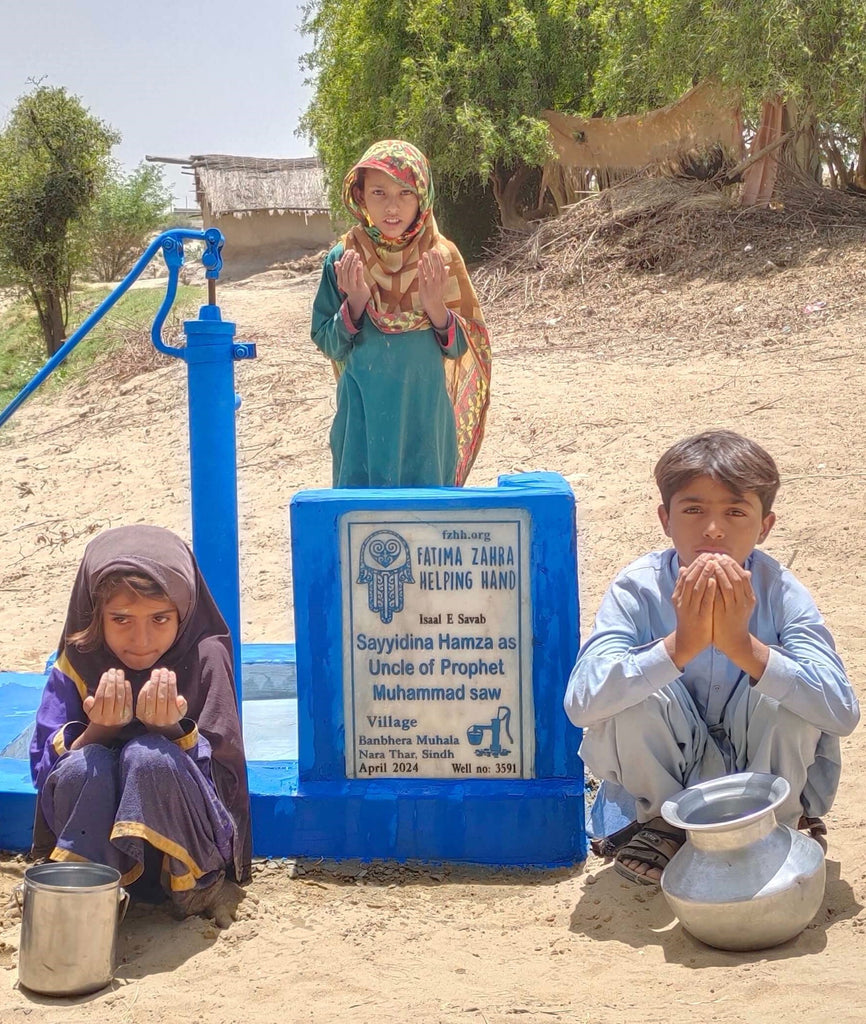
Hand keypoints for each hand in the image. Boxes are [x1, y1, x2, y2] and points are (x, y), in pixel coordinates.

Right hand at [83, 668, 133, 727]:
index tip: (105, 674)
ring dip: (120, 683)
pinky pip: (128, 701)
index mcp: (95, 716)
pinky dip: (128, 690)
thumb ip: (87, 705)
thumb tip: (90, 699)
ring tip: (120, 673)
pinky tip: (126, 681)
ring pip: (120, 697)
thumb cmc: (98, 714)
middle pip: (110, 696)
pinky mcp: (128, 716)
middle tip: (113, 670)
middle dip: (112, 681)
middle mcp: (107, 718)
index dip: (103, 684)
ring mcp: (119, 718)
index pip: (100, 697)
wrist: (107, 729)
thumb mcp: (89, 711)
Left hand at [136, 668, 187, 729]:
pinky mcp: (140, 714)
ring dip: (154, 682)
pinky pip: (142, 699)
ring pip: (151, 697)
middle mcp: (160, 719)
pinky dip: (145, 689)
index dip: (171, 684)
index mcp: (172, 718)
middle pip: (161, 697)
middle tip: (163, 670)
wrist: (158, 727)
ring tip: (156, 672)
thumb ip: (182, 705)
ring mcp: (149, 717)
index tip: (171, 673)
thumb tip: (180, 699)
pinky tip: (150, 681)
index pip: (172, 698)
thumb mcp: (180, 712)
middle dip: (162, 681)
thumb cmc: (171, 714)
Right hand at [334, 249, 370, 320]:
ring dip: (353, 262)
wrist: (358, 301)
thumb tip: (336, 262)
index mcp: (340, 281)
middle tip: (352, 251)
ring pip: (351, 272)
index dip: (344, 258)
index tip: (348, 251)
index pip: (340, 267)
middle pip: (345, 269)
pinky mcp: (360, 288)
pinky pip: (359, 277)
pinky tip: (360, 263)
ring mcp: (352, 286)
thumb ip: (341, 272)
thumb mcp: (345, 280)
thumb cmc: (353, 288)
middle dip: (348, 258)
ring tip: (357, 254)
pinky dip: (359, 269)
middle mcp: (345, 284)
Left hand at [418, 250, 449, 328]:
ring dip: (427, 262)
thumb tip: (447, 267)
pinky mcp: (423, 287)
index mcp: (443, 280)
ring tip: (424, 254)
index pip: (442, 267)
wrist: (434, 306)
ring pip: (429, 271)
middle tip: (432, 250)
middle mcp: (438, 282)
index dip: (439, 259)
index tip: (437, 251)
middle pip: (437, 268)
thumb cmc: (438, 294)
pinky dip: (421, 269)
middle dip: (435, 259)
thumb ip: (445, 275)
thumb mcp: (443, 285)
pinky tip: (419, 262)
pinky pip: (422, 277)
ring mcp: (431, 285)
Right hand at [664, 553, 716, 667]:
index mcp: (678, 596)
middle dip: (700, 566)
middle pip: (690, 579)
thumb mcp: (683, 601)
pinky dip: (708, 590)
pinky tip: (714, 581)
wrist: (688, 642)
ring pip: (696, 588)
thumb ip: (683, 586)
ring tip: (712, 563)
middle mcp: (682, 601)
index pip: (686, 575)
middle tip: (709, 555)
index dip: (695, 564)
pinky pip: (704, 601)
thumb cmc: (688, 619)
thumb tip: (683, 568)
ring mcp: (690, 609)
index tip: (705, 555)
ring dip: (704, 574)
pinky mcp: (700, 617)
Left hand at [710, 555, 756, 653]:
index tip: (723, 556)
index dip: (733, 564)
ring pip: (730, 586)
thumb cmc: (735, 619)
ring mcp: (736, 608)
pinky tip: (708, 577)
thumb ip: (742, 588)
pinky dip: (715, 586)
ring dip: (721, 572)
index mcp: (749, 597)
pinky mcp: (725, 614)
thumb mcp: (742, 603)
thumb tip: (747, 571)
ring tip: (712, 562)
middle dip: (727, 565)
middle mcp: (745, 602)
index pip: (743, 576)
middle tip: (716, 556)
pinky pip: (721, 597)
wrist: (733, 641)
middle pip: (738, 578)